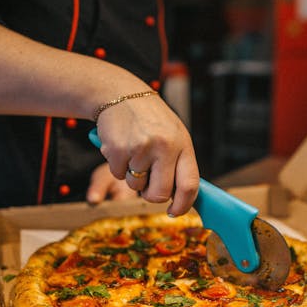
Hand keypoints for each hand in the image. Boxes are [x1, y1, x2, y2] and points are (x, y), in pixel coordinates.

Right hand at [95, 93, 198, 215]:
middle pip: (160, 194)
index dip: (183, 205)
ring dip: (132, 176)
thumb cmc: (150, 120)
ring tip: (134, 151)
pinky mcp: (118, 150)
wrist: (121, 95)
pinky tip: (121, 146)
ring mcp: (141, 148)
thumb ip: (178, 164)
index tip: (174, 212)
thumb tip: (178, 198)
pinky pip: (118, 175)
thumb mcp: (173, 136)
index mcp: (182, 144)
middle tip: (147, 184)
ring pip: (136, 186)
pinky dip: (117, 166)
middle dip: (152, 195)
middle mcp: (164, 146)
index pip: (189, 185)